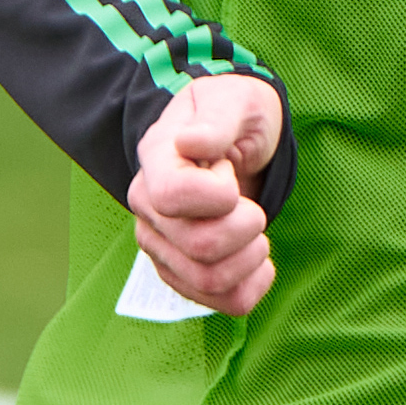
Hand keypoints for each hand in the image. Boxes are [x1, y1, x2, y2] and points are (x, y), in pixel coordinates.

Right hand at [126, 69, 284, 315]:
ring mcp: (161, 245)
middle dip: (248, 226)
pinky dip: (252, 286)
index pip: (172, 197)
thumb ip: (215, 120)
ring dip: (251, 258)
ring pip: (209, 281)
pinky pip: (220, 303)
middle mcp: (148, 209)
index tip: (228, 172)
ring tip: (253, 228)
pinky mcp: (182, 272)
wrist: (237, 139)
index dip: (218, 195)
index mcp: (155, 160)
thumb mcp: (233, 101)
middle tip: (250, 202)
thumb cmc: (235, 116)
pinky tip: (257, 259)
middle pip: (200, 247)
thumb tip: (190, 142)